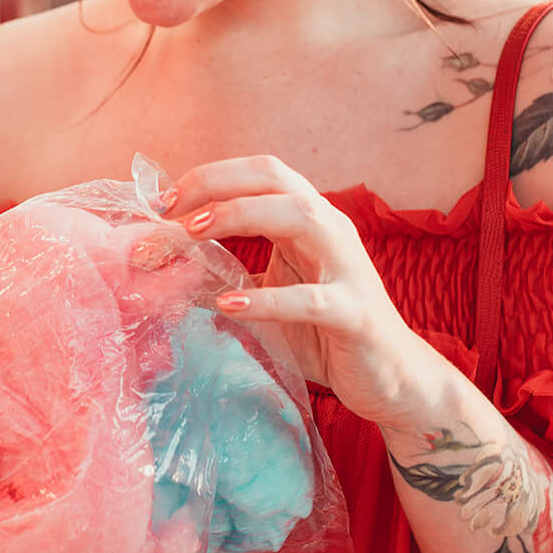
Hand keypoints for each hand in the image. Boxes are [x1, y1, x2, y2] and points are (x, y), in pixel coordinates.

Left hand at [167, 155, 437, 429]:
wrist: (390, 378)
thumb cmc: (325, 334)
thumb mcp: (269, 297)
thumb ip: (228, 279)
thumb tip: (165, 273)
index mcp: (309, 221)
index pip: (259, 174)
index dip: (210, 177)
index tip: (162, 202)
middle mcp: (331, 230)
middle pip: (275, 180)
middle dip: (217, 185)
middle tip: (167, 211)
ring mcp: (348, 268)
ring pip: (301, 216)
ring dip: (241, 216)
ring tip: (192, 234)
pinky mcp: (357, 313)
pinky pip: (311, 300)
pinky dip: (267, 300)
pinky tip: (229, 306)